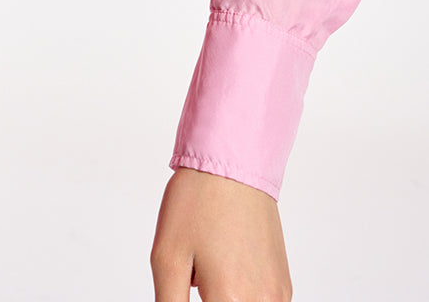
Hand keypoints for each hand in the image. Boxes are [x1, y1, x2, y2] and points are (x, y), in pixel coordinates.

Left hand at [150, 167, 291, 300]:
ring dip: (224, 298)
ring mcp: (277, 296)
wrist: (233, 163)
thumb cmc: (197, 203)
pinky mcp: (283, 285)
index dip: (194, 300)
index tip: (190, 283)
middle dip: (208, 297)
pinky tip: (226, 264)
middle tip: (197, 272)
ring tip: (209, 266)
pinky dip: (241, 294)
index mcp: (230, 300)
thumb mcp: (166, 258)